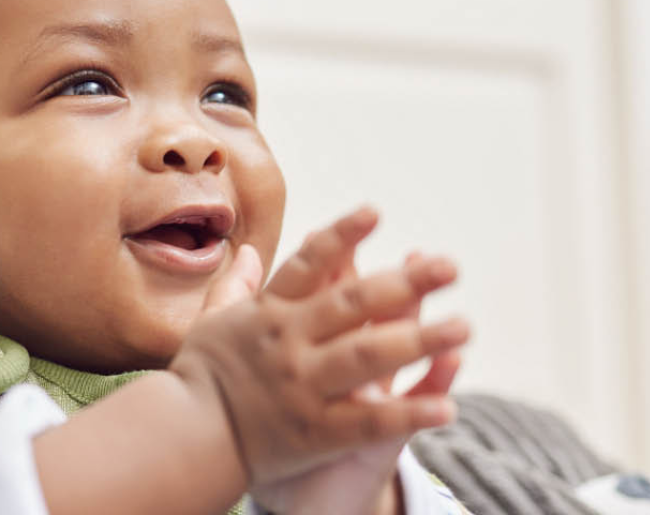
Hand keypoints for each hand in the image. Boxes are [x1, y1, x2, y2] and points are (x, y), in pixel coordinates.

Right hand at [169, 207, 469, 499]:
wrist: (185, 439)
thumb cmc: (199, 377)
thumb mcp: (212, 322)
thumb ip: (235, 286)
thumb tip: (249, 251)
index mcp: (269, 314)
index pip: (309, 265)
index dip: (342, 236)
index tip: (375, 211)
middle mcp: (290, 343)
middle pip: (353, 305)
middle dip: (403, 284)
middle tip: (449, 266)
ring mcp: (305, 386)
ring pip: (369, 357)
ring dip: (419, 340)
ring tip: (464, 325)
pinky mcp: (316, 431)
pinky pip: (369, 421)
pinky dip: (409, 413)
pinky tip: (448, 408)